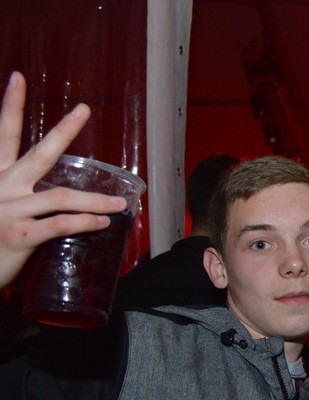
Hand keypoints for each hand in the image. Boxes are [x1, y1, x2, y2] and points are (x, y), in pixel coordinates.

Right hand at [0, 71, 126, 288]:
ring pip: (60, 196)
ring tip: (120, 203)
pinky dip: (84, 223)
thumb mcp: (0, 210)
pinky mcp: (17, 236)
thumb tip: (54, 203)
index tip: (18, 78)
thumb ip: (20, 200)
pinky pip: (59, 224)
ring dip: (95, 200)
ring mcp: (8, 211)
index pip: (3, 136)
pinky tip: (102, 223)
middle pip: (38, 154)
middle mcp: (2, 188)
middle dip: (63, 130)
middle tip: (84, 109)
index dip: (10, 106)